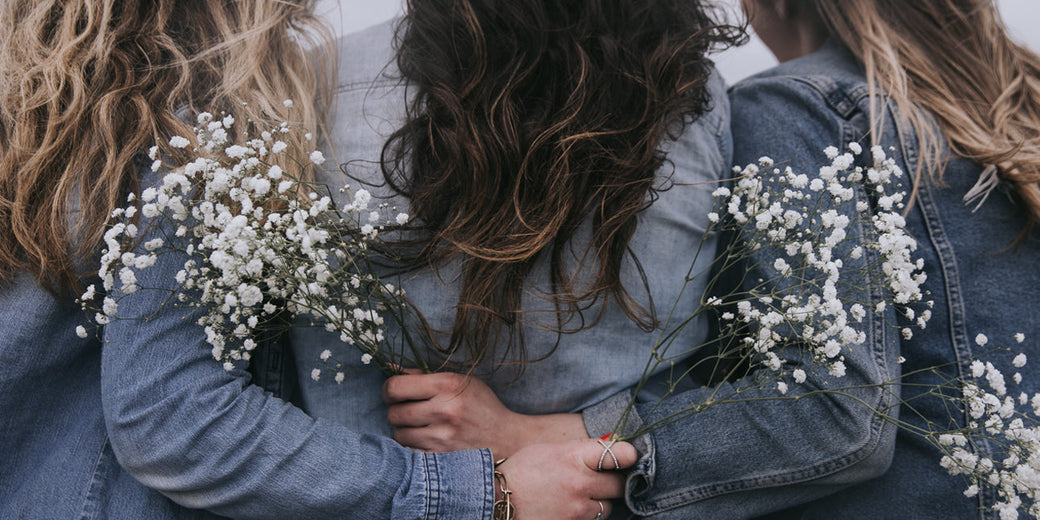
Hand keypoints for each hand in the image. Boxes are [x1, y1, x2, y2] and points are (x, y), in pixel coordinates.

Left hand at [383, 371, 586, 457]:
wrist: (507, 438)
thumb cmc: (481, 406)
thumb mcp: (459, 381)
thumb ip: (424, 375)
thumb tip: (390, 367)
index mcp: (447, 385)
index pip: (396, 387)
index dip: (389, 390)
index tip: (394, 393)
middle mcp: (444, 410)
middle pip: (394, 413)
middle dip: (397, 411)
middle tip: (408, 411)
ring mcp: (443, 437)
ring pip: (399, 434)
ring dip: (405, 430)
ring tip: (420, 427)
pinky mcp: (442, 458)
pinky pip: (410, 452)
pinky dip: (413, 447)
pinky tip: (426, 441)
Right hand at [497, 439, 636, 519]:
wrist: (496, 499)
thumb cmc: (523, 470)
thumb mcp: (550, 450)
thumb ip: (581, 450)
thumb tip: (610, 448)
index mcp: (574, 456)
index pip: (619, 455)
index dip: (629, 456)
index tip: (630, 457)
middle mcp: (580, 483)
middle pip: (619, 485)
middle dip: (613, 483)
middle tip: (604, 480)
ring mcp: (577, 509)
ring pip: (606, 507)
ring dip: (599, 503)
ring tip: (579, 497)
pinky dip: (585, 516)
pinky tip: (571, 509)